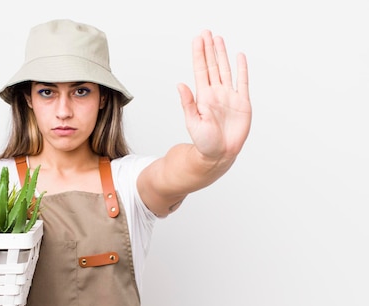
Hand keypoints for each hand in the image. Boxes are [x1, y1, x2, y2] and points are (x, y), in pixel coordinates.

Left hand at [177, 30, 250, 161]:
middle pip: (212, 65)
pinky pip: (243, 82)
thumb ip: (188, 102)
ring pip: (226, 70)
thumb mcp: (193, 122)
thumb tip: (180, 84)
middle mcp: (216, 93)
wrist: (219, 155)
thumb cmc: (204, 142)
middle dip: (209, 49)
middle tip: (207, 33)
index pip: (200, 69)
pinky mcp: (242, 103)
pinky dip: (242, 69)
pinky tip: (239, 57)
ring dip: (222, 54)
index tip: (198, 39)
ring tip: (219, 39)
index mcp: (203, 96)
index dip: (199, 54)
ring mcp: (229, 96)